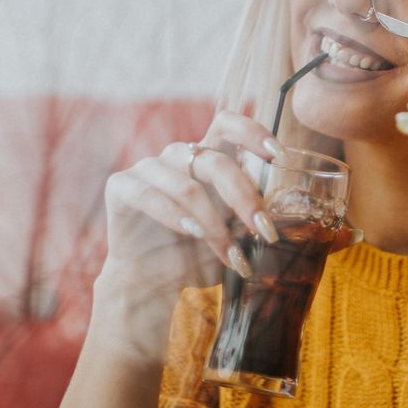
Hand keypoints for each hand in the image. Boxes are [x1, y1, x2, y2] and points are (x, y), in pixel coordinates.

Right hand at [102, 110, 283, 295]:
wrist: (153, 283)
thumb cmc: (199, 253)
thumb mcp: (235, 233)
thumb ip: (253, 217)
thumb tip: (287, 218)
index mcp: (207, 156)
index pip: (228, 125)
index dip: (253, 132)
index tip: (280, 155)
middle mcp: (178, 156)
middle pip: (216, 162)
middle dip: (244, 197)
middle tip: (264, 229)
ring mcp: (148, 168)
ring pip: (188, 186)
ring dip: (214, 223)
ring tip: (230, 252)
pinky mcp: (121, 187)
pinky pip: (149, 195)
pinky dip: (175, 216)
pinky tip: (193, 234)